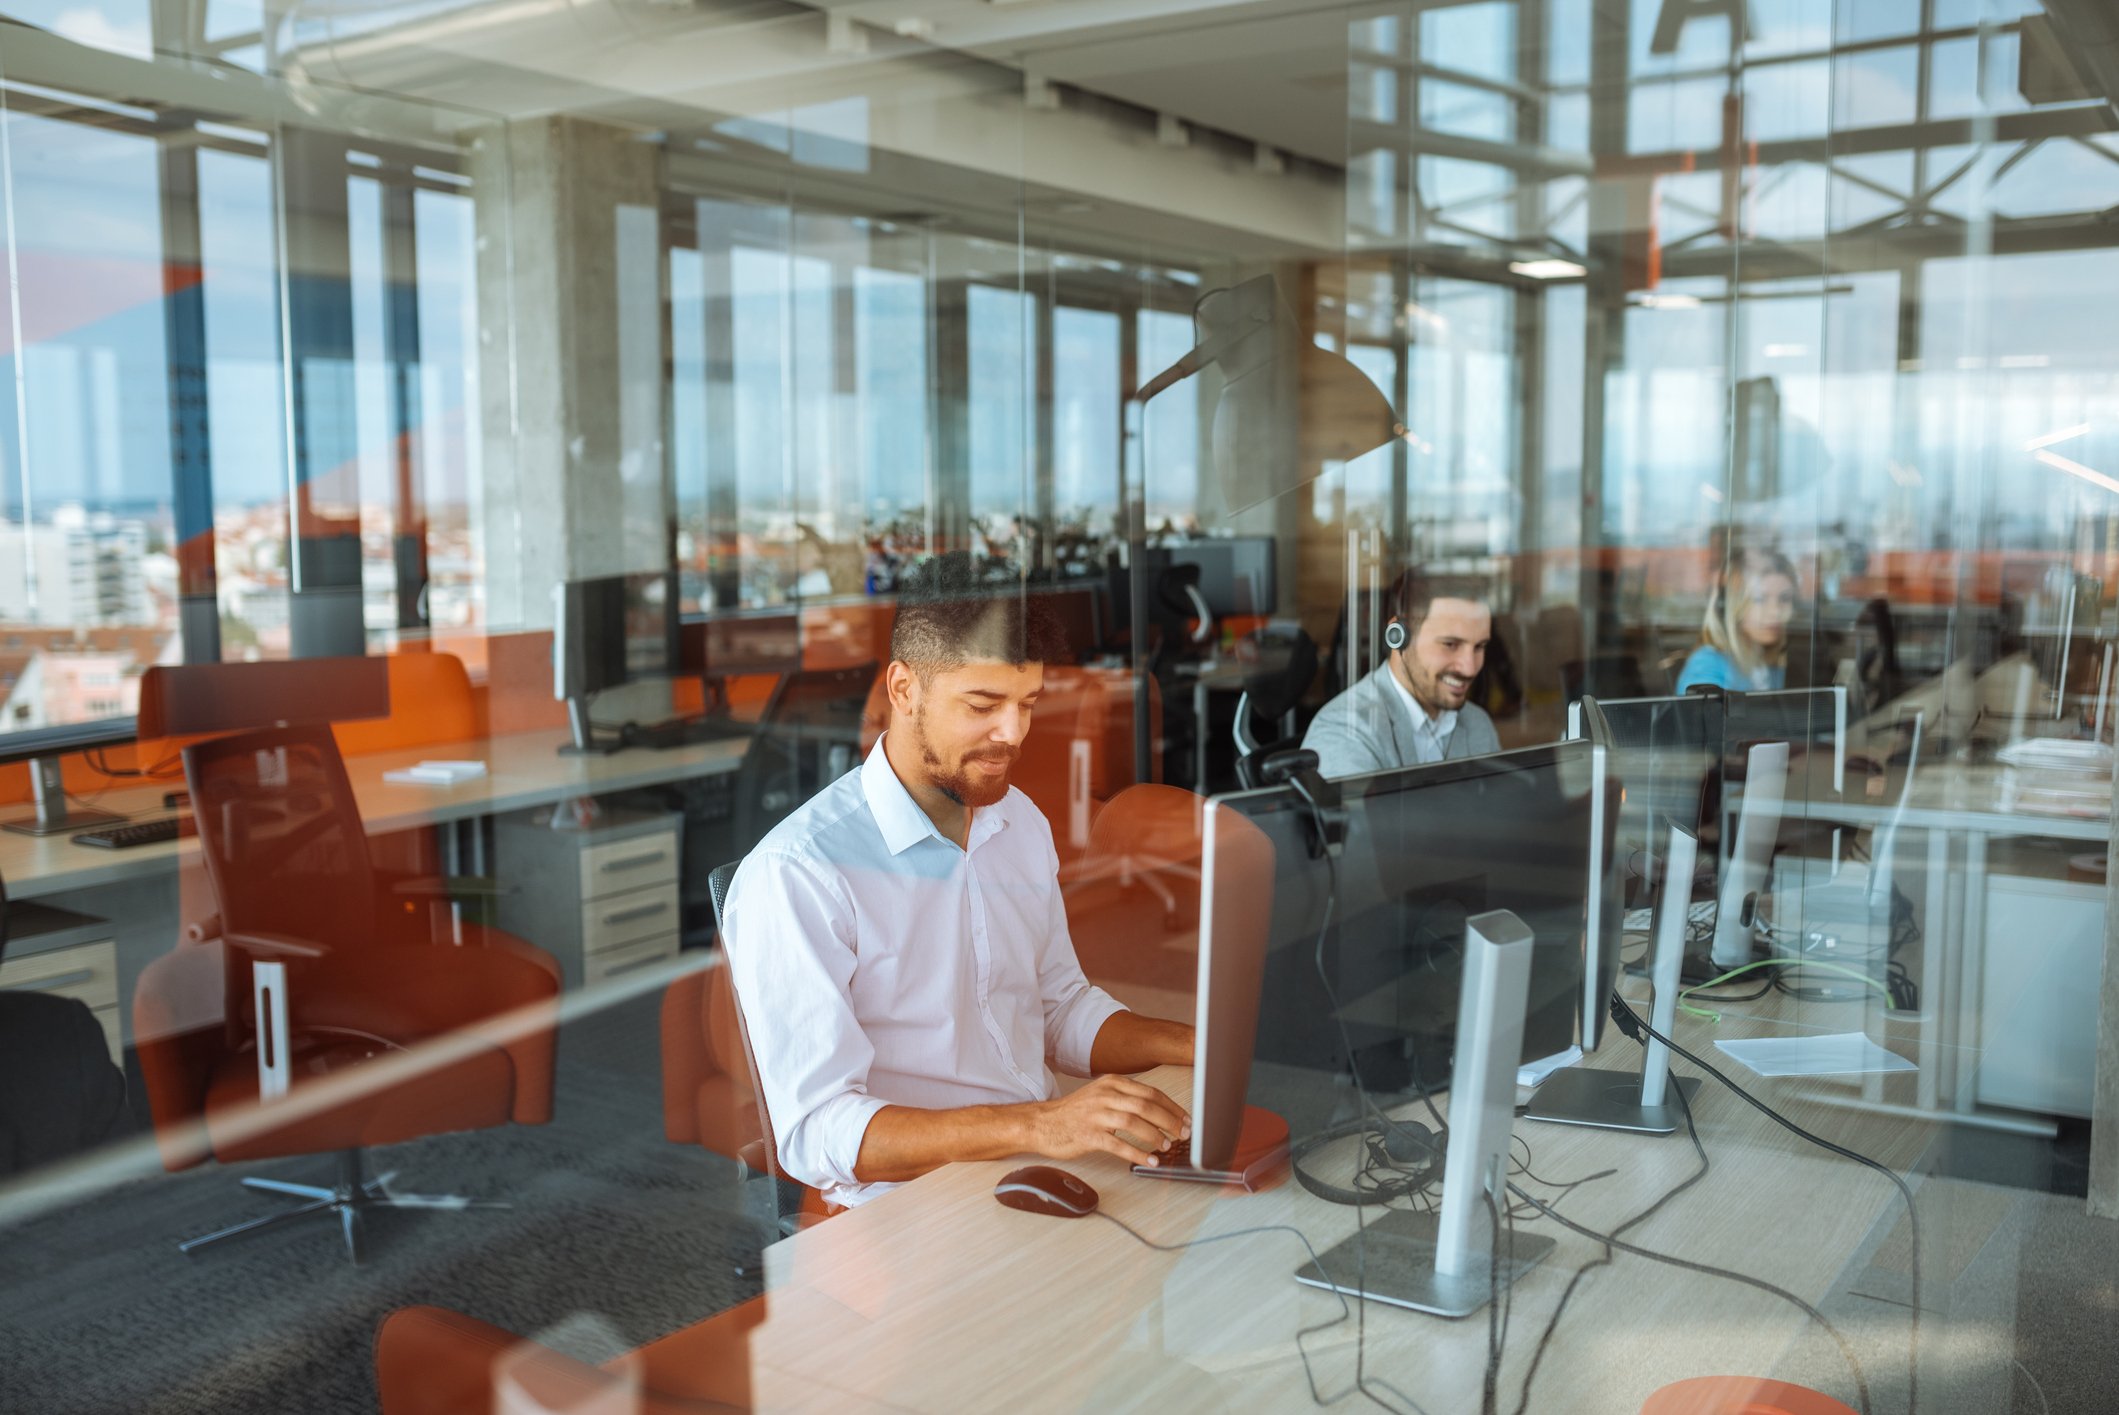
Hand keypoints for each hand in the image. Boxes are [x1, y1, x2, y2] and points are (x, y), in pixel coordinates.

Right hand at [1027, 1076, 1191, 1166]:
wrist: (1042, 1123)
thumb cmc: (1074, 1113)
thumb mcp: (1101, 1096)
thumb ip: (1127, 1100)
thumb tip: (1160, 1114)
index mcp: (1112, 1083)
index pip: (1151, 1093)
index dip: (1172, 1107)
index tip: (1186, 1120)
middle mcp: (1105, 1095)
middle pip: (1147, 1105)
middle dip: (1170, 1121)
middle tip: (1184, 1134)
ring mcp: (1096, 1114)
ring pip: (1134, 1121)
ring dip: (1155, 1135)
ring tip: (1166, 1146)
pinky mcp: (1088, 1134)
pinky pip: (1118, 1144)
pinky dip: (1137, 1153)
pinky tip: (1149, 1161)